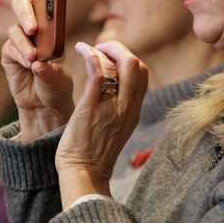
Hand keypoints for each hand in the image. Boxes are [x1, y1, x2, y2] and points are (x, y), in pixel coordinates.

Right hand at [1, 0, 74, 139]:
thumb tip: (37, 61)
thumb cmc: (57, 87)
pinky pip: (10, 47)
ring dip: (24, 43)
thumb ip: (49, 68)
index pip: (48, 2)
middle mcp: (35, 29)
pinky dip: (18, 53)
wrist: (44, 106)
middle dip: (27, 13)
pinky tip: (27, 63)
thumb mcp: (59, 76)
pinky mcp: (8, 54)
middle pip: (23, 6)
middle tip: (33, 28)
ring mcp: (20, 40)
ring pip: (15, 29)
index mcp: (52, 27)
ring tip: (33, 59)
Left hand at [55, 41, 147, 206]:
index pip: (143, 74)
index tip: (111, 57)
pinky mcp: (91, 107)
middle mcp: (127, 107)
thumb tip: (113, 89)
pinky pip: (97, 73)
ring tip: (88, 48)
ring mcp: (111, 107)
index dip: (129, 58)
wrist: (84, 173)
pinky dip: (90, 55)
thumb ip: (119, 108)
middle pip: (136, 64)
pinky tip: (80, 50)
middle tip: (101, 48)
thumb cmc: (94, 152)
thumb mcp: (116, 127)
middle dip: (119, 48)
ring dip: (103, 49)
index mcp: (134, 111)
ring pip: (121, 65)